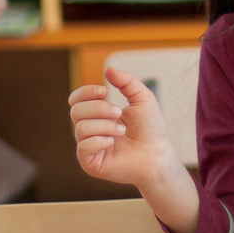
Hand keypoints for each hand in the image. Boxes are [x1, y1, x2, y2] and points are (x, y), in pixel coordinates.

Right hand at [69, 67, 179, 189]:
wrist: (158, 154)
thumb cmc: (151, 129)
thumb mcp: (142, 98)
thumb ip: (126, 82)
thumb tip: (108, 69)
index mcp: (97, 115)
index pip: (76, 100)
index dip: (85, 92)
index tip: (103, 91)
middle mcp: (90, 130)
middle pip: (76, 111)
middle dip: (98, 108)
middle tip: (118, 112)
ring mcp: (89, 147)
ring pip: (81, 128)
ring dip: (104, 125)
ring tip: (122, 131)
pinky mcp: (90, 163)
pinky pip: (83, 147)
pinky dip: (98, 141)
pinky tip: (112, 142)